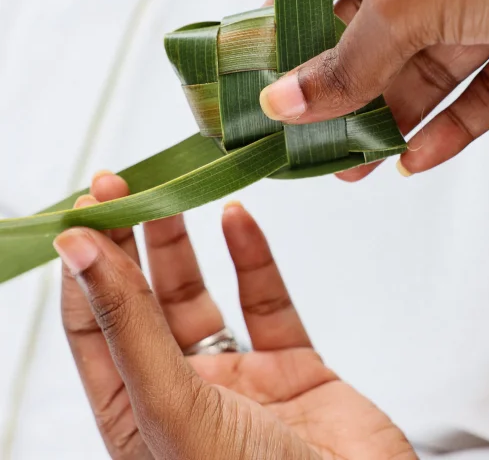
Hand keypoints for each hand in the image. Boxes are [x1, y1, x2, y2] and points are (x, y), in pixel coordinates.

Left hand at [57, 171, 414, 459]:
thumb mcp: (171, 408)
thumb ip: (129, 325)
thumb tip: (79, 252)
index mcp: (135, 417)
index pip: (94, 327)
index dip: (87, 267)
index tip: (88, 210)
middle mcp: (182, 395)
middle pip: (144, 303)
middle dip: (131, 242)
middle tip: (123, 185)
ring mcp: (239, 380)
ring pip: (201, 296)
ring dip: (185, 244)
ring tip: (174, 193)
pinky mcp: (293, 367)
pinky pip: (268, 302)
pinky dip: (254, 258)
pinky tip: (239, 221)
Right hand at [259, 0, 488, 178]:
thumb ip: (348, 55)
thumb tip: (285, 98)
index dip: (294, 12)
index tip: (265, 61)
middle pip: (378, 31)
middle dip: (344, 85)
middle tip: (309, 133)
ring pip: (427, 70)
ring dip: (390, 118)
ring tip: (353, 165)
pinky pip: (481, 93)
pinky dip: (450, 127)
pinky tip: (416, 158)